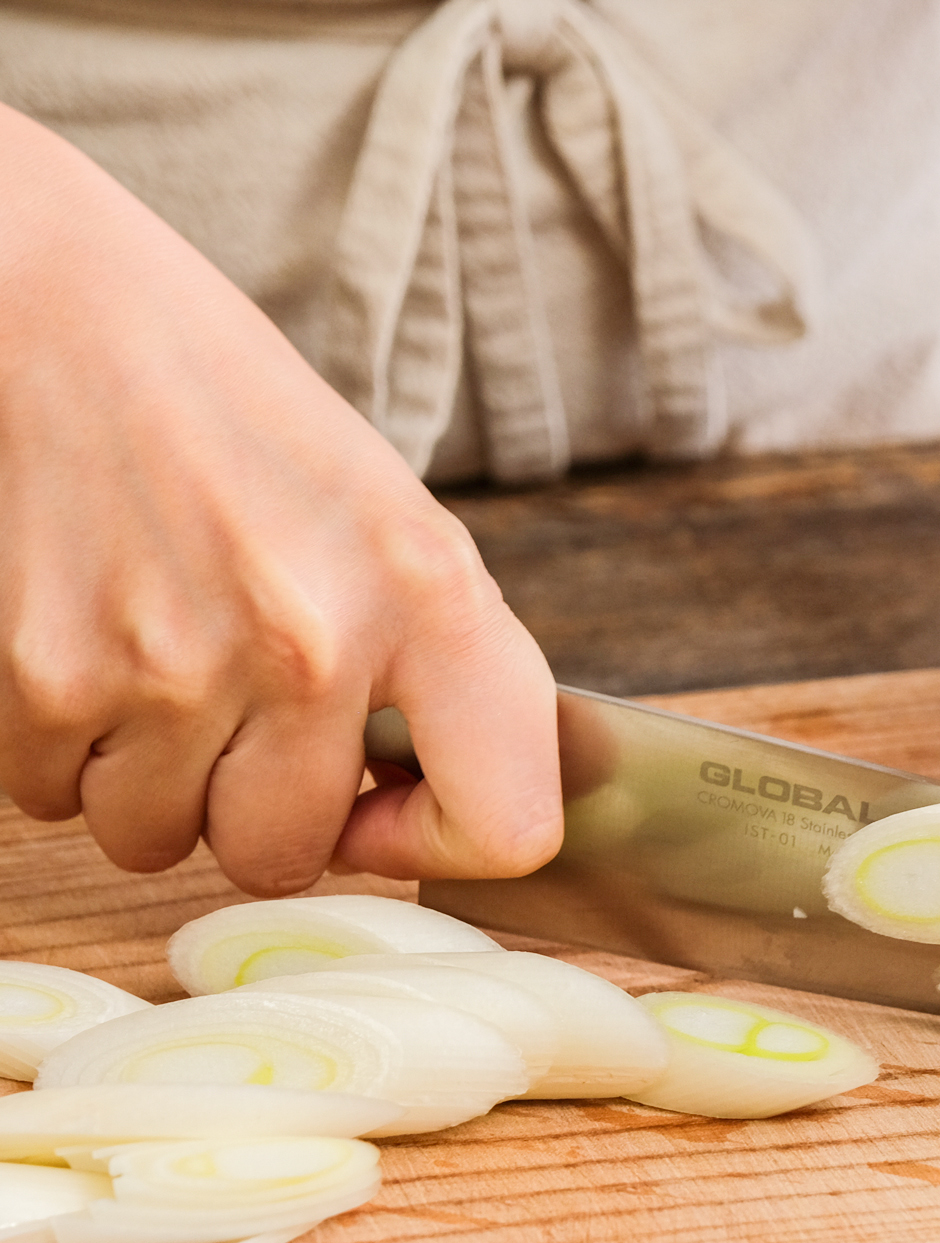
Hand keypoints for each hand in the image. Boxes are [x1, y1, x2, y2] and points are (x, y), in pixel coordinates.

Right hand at [0, 108, 562, 895]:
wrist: (62, 307)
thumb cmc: (242, 421)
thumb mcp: (398, 524)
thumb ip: (436, 674)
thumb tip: (409, 818)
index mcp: (431, 593)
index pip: (509, 826)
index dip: (446, 842)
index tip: (389, 803)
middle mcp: (312, 640)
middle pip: (286, 856)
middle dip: (257, 805)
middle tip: (239, 707)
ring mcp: (173, 666)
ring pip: (158, 840)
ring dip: (154, 779)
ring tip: (161, 659)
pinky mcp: (47, 675)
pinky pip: (54, 798)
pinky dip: (66, 746)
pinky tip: (94, 642)